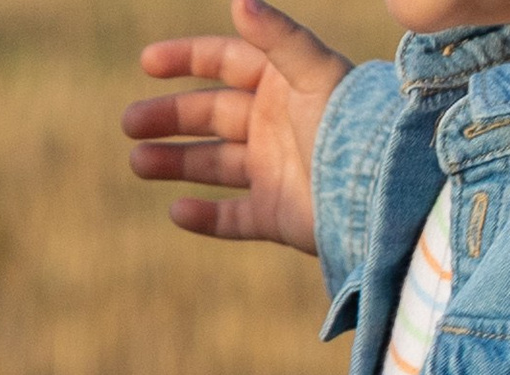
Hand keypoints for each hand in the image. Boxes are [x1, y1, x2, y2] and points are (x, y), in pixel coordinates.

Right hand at [123, 0, 350, 252]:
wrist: (380, 192)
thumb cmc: (351, 124)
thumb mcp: (315, 73)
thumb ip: (278, 37)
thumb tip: (238, 0)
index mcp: (281, 85)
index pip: (225, 62)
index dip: (186, 58)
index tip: (147, 63)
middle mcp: (274, 126)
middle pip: (210, 115)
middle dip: (168, 117)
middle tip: (129, 123)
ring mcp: (274, 172)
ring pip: (213, 165)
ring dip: (174, 163)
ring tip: (138, 162)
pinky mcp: (278, 217)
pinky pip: (234, 218)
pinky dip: (205, 217)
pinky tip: (176, 210)